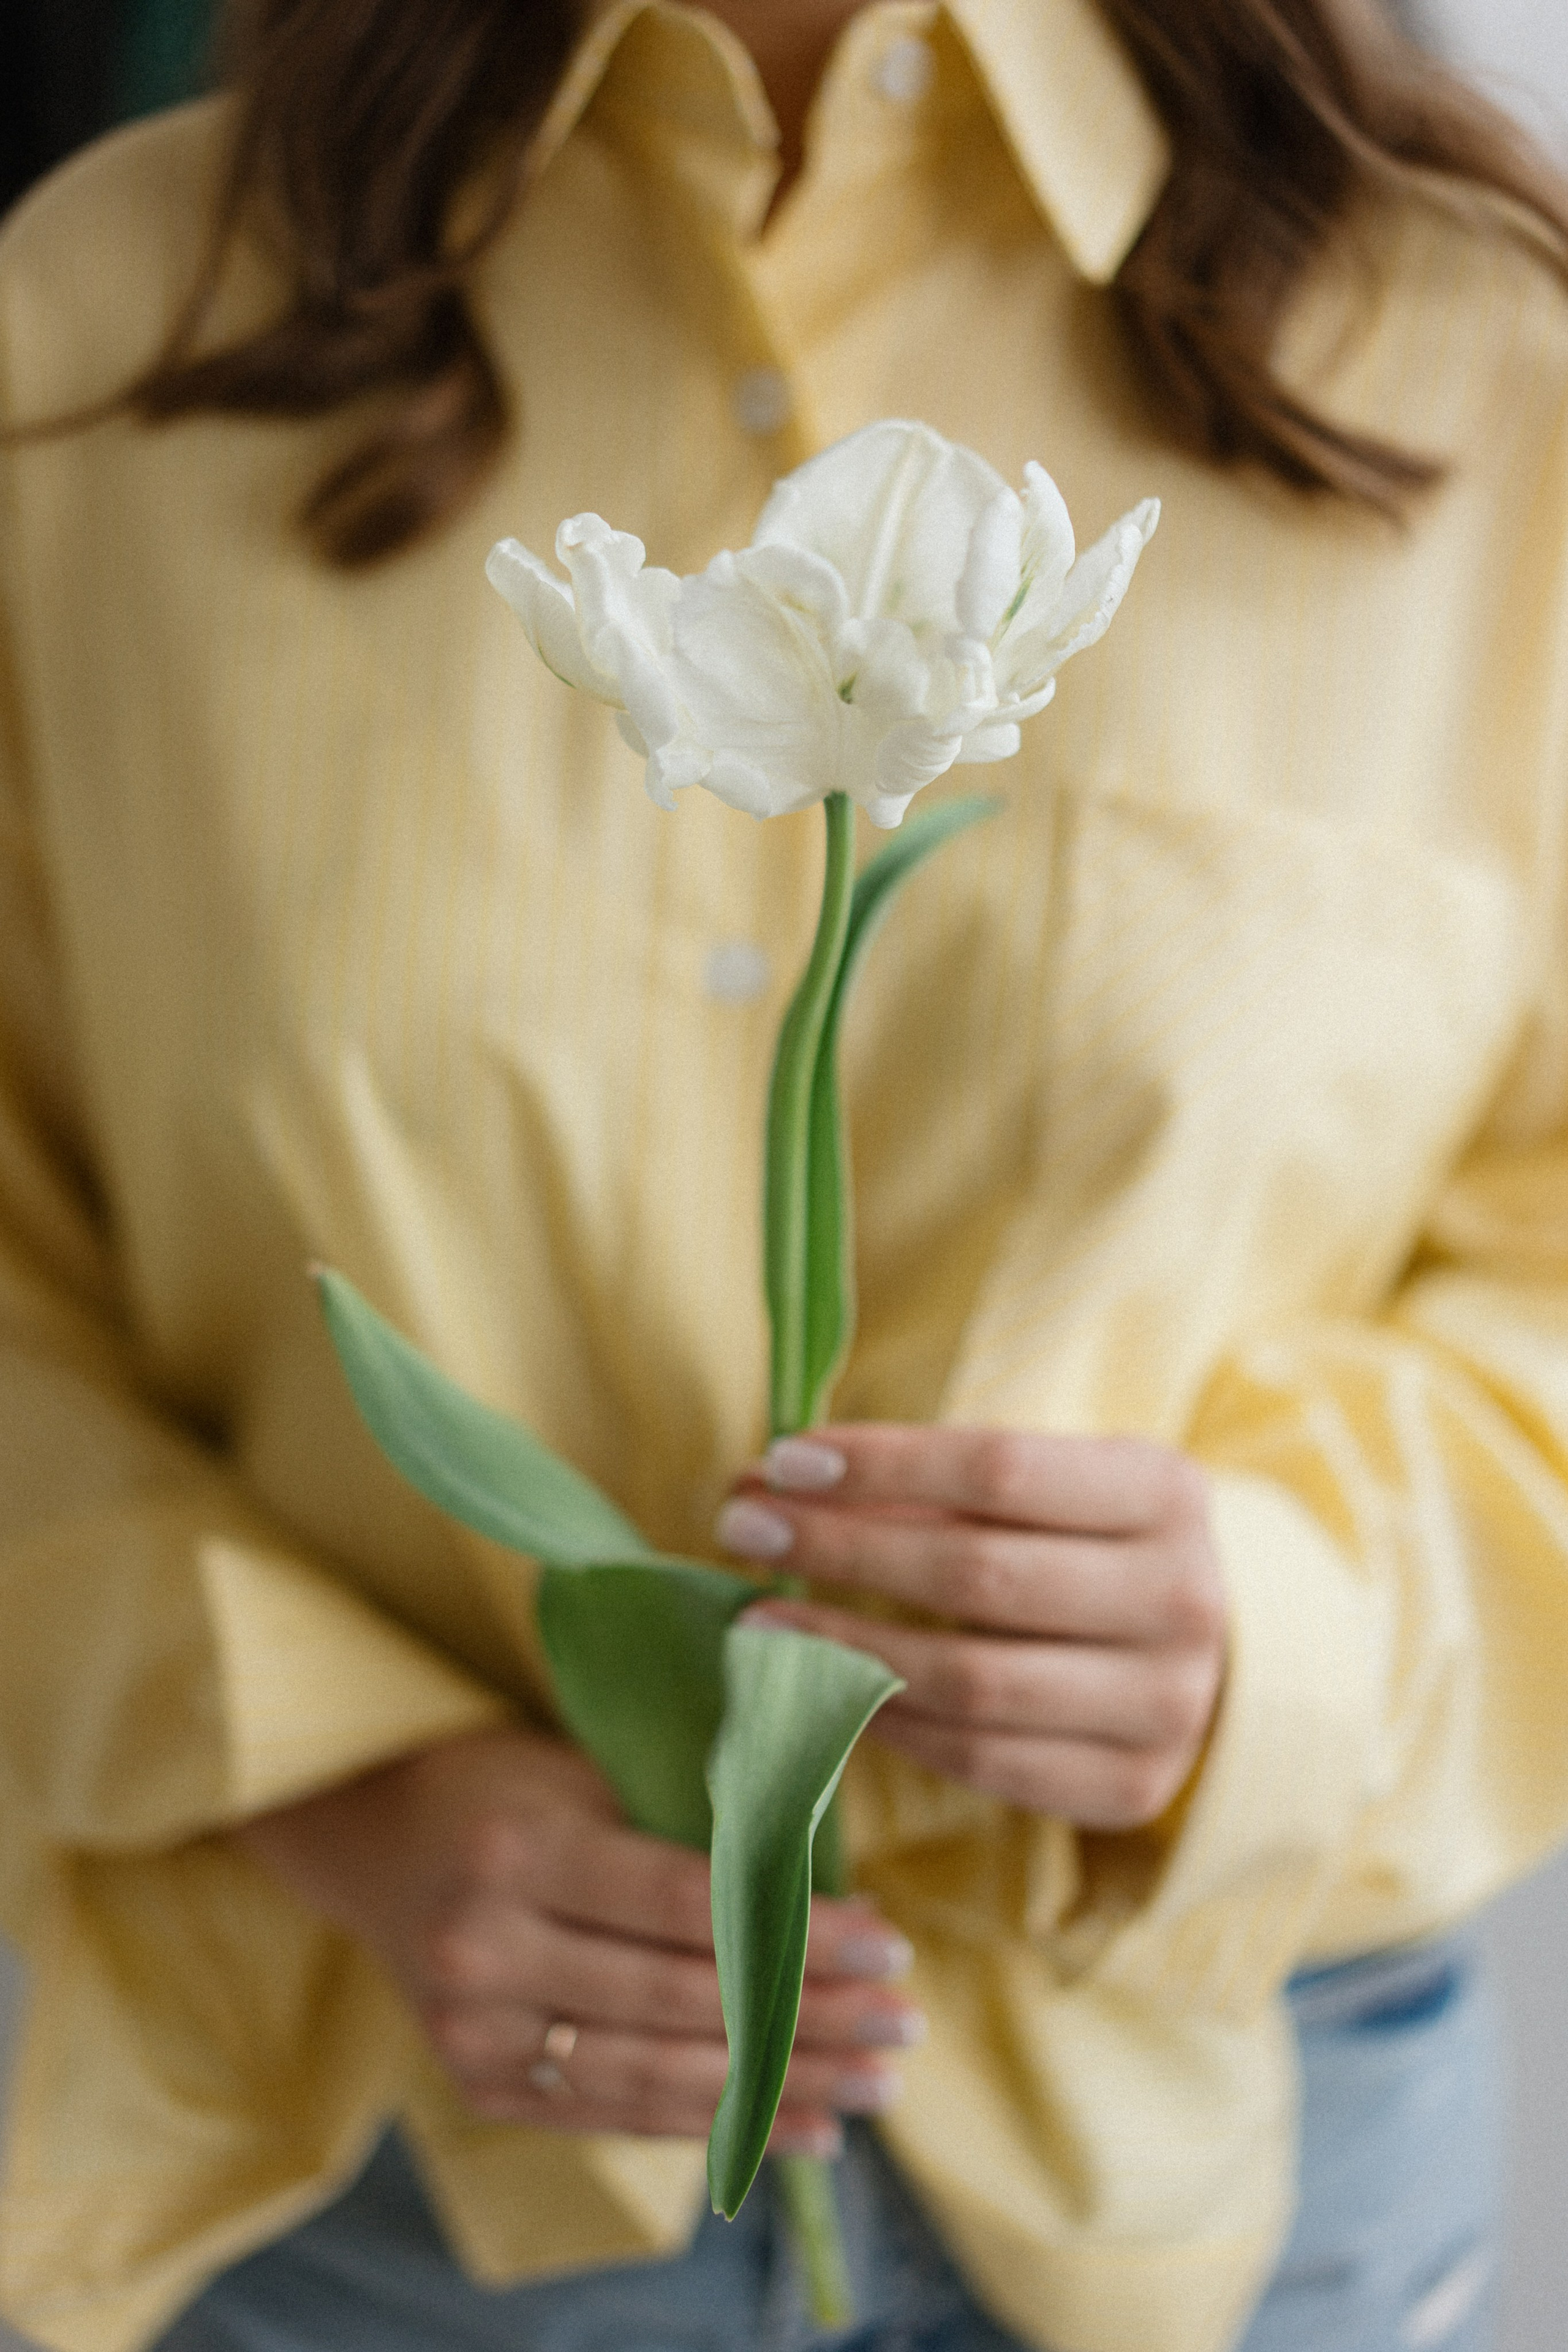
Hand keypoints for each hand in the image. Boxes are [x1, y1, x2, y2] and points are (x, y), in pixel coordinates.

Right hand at [234, 1725, 922, 2150]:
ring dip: (781, 2088)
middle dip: (809, 2017)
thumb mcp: (588, 1774)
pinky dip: (720, 2126)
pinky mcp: (485, 2089)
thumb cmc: (507, 1786)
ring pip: (660, 2076)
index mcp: (520, 1851)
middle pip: (683, 2000)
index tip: (890, 1943)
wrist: (377, 1842)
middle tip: (904, 2022)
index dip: (795, 1932)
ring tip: (874, 2086)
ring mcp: (478, 2035)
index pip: (688, 1906)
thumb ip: (690, 1827)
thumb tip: (830, 1887)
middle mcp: (487, 1951)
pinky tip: (802, 2128)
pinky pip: (623, 2115)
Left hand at [716, 1426, 1225, 1829]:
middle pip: (977, 1576)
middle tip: (743, 1527)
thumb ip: (921, 1485)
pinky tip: (825, 1691)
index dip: (881, 1464)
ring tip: (758, 1625)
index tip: (782, 1460)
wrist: (1210, 1655)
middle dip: (842, 1549)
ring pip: (971, 1681)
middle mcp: (1180, 1599)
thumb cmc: (1089, 1543)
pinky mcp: (1129, 1788)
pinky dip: (892, 1724)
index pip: (999, 1470)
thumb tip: (769, 1481)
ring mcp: (1163, 1705)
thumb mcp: (1042, 1488)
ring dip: (843, 1651)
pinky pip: (981, 1760)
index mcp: (1164, 1492)